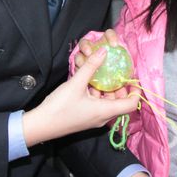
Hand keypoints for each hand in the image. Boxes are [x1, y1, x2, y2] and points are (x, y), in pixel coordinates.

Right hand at [22, 45, 139, 145]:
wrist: (40, 125)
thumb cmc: (60, 107)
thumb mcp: (76, 83)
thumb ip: (91, 66)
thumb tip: (104, 51)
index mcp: (105, 111)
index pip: (130, 104)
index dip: (135, 91)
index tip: (133, 77)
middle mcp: (103, 117)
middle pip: (120, 103)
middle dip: (120, 87)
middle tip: (116, 71)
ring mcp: (94, 118)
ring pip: (108, 102)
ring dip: (107, 89)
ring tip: (102, 74)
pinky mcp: (85, 117)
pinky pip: (98, 104)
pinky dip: (97, 93)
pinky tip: (89, 82)